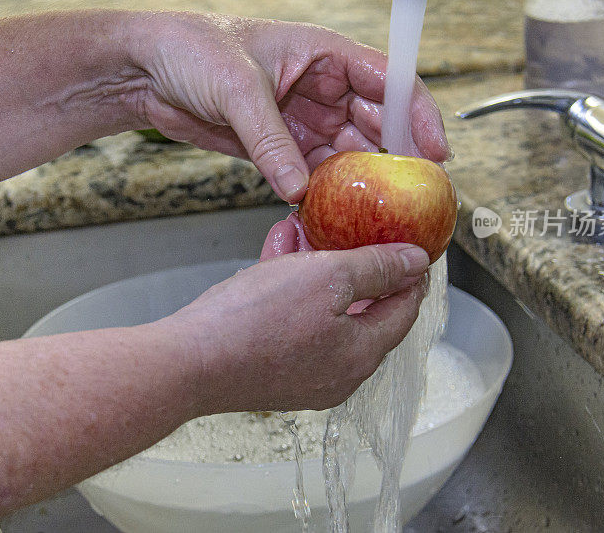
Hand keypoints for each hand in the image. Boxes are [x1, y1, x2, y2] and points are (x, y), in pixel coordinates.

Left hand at [124, 12, 448, 202]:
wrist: (146, 70)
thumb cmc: (192, 49)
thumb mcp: (237, 88)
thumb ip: (271, 140)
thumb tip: (298, 187)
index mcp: (326, 54)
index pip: (391, 83)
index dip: (418, 118)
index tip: (434, 154)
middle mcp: (323, 88)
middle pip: (377, 127)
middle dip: (394, 161)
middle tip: (407, 199)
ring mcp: (303, 120)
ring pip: (347, 157)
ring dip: (359, 184)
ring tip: (372, 214)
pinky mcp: (280, 147)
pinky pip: (313, 174)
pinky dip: (323, 195)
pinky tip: (331, 214)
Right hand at [170, 243, 428, 412]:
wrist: (185, 362)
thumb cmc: (255, 320)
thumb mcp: (327, 277)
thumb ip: (378, 267)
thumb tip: (417, 262)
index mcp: (360, 354)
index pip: (403, 309)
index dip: (408, 272)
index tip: (407, 245)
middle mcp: (338, 372)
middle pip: (361, 309)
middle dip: (352, 263)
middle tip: (349, 229)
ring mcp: (303, 374)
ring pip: (323, 311)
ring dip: (315, 268)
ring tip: (303, 229)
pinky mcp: (271, 368)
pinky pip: (293, 321)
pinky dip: (289, 288)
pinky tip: (277, 252)